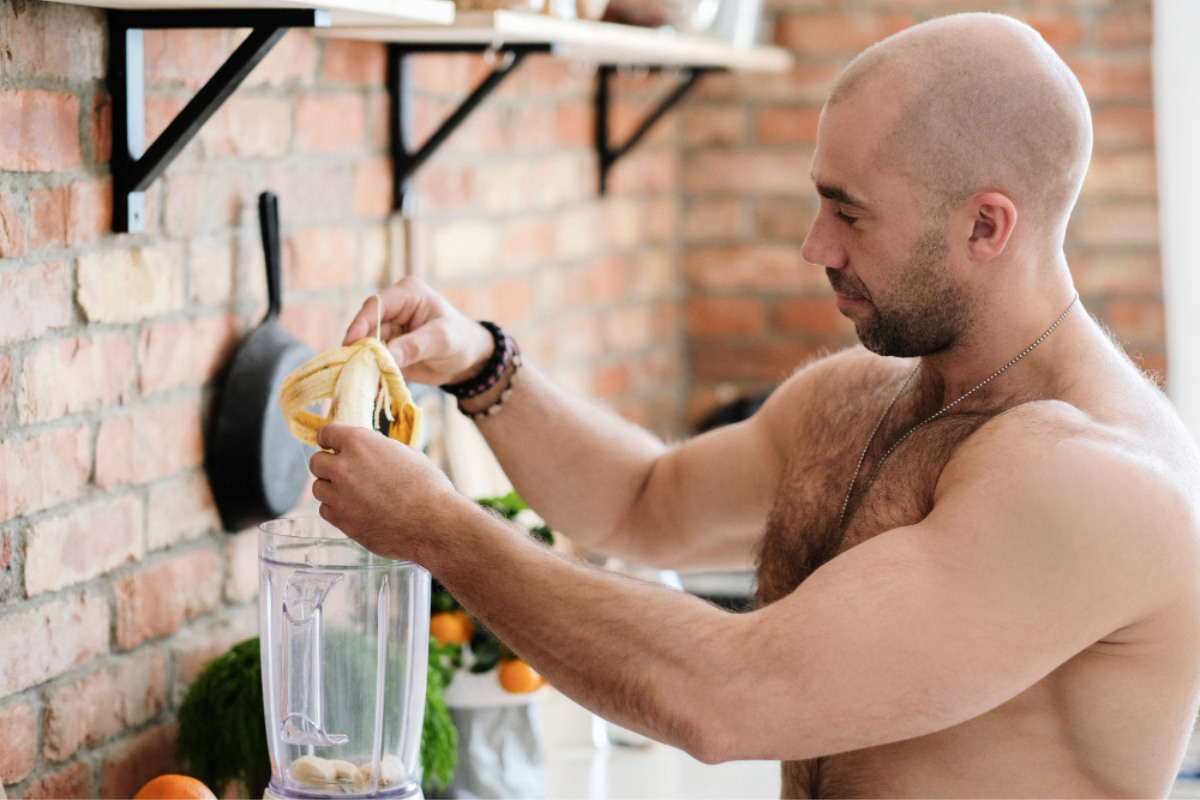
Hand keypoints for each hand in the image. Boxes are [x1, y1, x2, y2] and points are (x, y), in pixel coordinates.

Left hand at [309, 422, 466, 562]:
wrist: (433, 523)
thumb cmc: (428, 486)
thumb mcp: (406, 454)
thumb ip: (381, 450)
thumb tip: (374, 452)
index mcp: (359, 442)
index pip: (326, 433)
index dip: (329, 439)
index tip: (332, 445)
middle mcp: (343, 466)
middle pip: (316, 462)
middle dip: (328, 465)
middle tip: (344, 472)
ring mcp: (338, 495)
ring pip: (318, 488)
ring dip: (331, 489)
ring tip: (353, 494)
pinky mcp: (340, 520)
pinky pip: (325, 510)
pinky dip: (336, 509)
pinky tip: (355, 510)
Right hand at [343, 277, 494, 385]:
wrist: (470, 361)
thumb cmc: (462, 340)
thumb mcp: (443, 340)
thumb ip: (415, 345)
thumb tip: (387, 355)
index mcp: (407, 294)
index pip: (376, 305)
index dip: (361, 323)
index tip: (350, 343)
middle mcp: (393, 310)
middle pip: (366, 327)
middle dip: (359, 349)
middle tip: (351, 369)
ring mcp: (389, 331)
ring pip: (366, 348)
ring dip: (363, 365)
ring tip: (360, 383)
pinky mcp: (388, 351)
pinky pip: (374, 362)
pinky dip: (372, 376)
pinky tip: (372, 391)